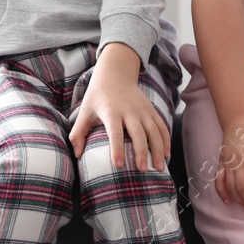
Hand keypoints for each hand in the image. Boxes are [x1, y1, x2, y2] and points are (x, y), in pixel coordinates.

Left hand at [69, 44, 169, 172]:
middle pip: (138, 133)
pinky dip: (166, 140)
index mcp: (111, 111)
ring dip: (158, 149)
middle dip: (142, 152)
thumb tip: (77, 155)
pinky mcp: (151, 109)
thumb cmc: (97, 96)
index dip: (117, 149)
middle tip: (142, 170)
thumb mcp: (84, 111)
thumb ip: (78, 133)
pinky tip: (167, 154)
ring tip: (159, 168)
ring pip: (154, 131)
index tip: (119, 165)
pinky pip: (161, 126)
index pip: (115, 132)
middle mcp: (129, 110)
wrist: (115, 74)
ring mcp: (143, 109)